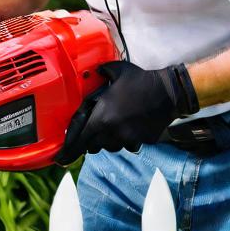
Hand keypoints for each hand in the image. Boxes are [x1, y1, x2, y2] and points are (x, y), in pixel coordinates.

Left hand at [55, 60, 197, 164]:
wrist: (168, 93)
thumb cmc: (141, 81)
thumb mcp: (116, 71)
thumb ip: (100, 73)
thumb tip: (94, 71)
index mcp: (101, 117)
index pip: (80, 139)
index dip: (69, 151)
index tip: (61, 159)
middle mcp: (111, 131)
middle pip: (93, 146)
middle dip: (90, 141)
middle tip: (92, 134)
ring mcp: (127, 138)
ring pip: (110, 147)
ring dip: (108, 140)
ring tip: (115, 125)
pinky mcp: (140, 141)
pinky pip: (127, 146)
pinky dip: (125, 140)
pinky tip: (130, 127)